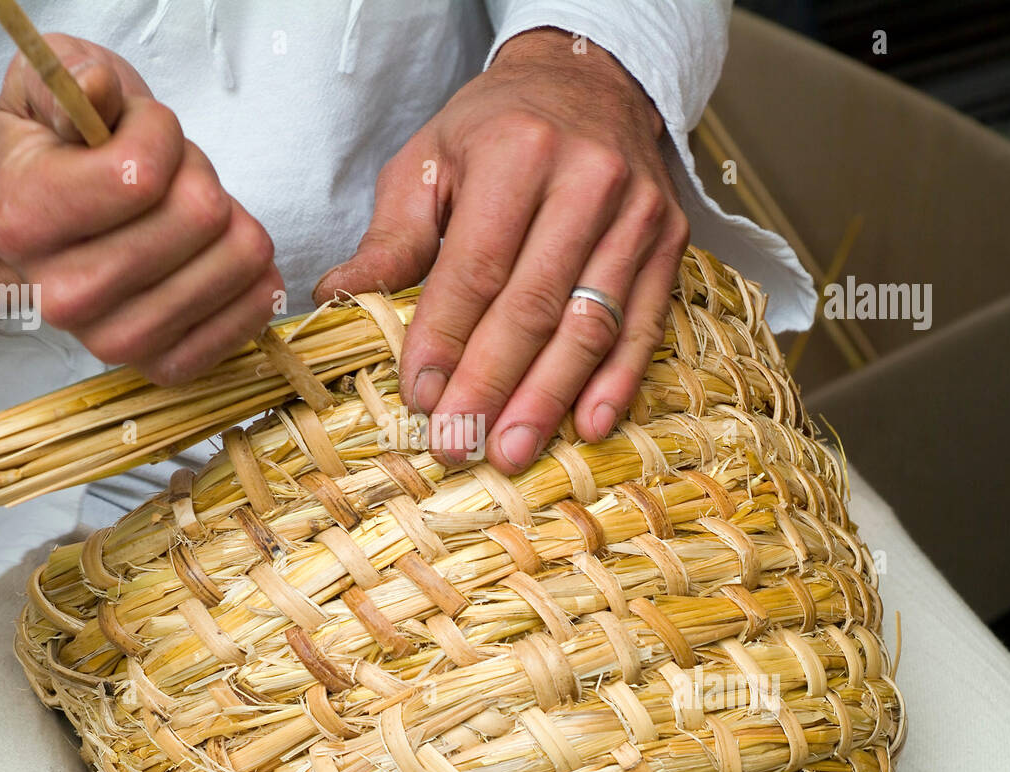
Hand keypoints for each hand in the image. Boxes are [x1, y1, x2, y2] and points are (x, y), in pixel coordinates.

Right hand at [0, 34, 280, 384]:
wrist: (52, 223)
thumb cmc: (62, 149)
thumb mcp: (48, 88)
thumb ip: (71, 78)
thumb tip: (96, 89)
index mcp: (21, 222)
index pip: (142, 175)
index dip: (162, 134)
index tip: (142, 133)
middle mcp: (60, 297)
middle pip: (198, 218)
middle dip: (202, 179)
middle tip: (173, 181)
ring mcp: (112, 341)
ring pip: (234, 264)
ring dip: (233, 225)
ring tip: (193, 219)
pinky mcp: (160, 366)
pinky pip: (243, 324)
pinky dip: (254, 285)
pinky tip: (230, 261)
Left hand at [314, 28, 687, 472]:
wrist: (591, 82)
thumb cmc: (496, 128)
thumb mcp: (429, 161)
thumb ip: (393, 235)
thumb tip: (339, 296)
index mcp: (516, 153)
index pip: (476, 267)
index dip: (446, 338)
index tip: (420, 397)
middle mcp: (587, 180)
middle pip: (533, 305)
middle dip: (491, 384)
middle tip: (458, 443)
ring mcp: (638, 214)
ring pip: (589, 324)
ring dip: (548, 398)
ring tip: (510, 451)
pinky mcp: (670, 242)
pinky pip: (644, 324)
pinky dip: (618, 381)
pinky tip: (589, 425)